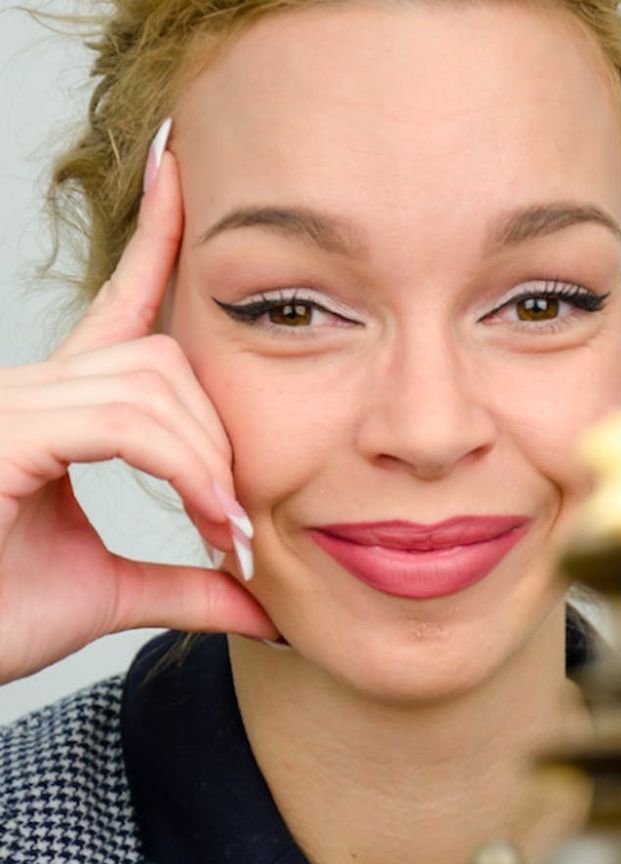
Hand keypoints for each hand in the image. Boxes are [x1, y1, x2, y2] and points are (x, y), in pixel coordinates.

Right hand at [0, 138, 277, 683]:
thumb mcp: (109, 595)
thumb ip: (185, 584)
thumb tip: (261, 605)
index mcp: (54, 412)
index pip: (116, 308)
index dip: (153, 241)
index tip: (175, 168)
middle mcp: (26, 392)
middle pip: (161, 359)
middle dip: (218, 437)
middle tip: (235, 523)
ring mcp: (8, 407)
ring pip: (150, 385)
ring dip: (208, 462)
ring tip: (225, 534)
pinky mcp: (1, 434)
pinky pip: (122, 421)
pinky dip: (184, 468)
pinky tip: (208, 518)